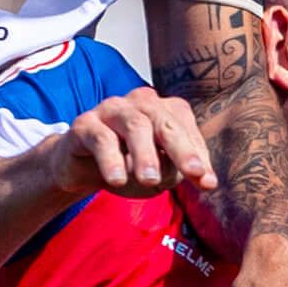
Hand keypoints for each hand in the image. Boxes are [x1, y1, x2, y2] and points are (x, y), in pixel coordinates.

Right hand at [50, 90, 215, 201]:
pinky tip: (117, 180)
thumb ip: (179, 171)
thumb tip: (203, 178)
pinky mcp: (85, 124)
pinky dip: (111, 160)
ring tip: (150, 181)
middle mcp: (139, 103)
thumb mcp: (159, 173)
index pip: (185, 126)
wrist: (80, 168)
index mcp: (162, 110)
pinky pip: (101, 138)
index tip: (207, 182)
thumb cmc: (127, 165)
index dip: (197, 153)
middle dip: (181, 149)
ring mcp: (111, 110)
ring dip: (145, 155)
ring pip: (135, 126)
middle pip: (164, 121)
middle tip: (192, 173)